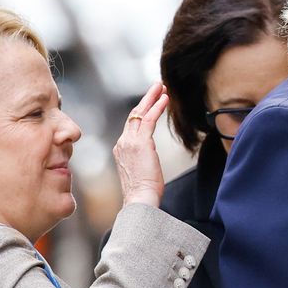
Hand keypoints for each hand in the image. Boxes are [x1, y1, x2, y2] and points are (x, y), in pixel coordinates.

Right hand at [113, 82, 168, 207]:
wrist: (139, 200)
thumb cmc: (143, 192)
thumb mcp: (140, 171)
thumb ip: (142, 160)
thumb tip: (148, 160)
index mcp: (121, 149)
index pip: (132, 125)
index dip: (142, 111)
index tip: (151, 102)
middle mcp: (122, 143)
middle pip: (134, 114)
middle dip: (146, 99)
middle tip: (156, 87)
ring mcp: (129, 142)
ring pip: (140, 113)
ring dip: (152, 97)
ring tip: (162, 87)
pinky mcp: (141, 143)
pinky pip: (149, 119)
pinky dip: (158, 107)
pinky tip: (165, 99)